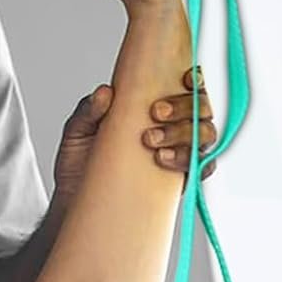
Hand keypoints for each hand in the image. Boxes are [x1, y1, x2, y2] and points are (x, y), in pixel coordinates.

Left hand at [51, 68, 219, 203]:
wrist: (77, 203)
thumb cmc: (80, 166)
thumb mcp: (76, 133)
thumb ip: (88, 111)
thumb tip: (104, 92)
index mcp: (152, 109)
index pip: (186, 87)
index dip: (194, 79)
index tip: (184, 78)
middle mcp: (171, 128)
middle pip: (201, 108)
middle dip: (184, 106)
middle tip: (156, 113)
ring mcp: (178, 152)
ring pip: (205, 135)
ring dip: (183, 132)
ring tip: (151, 140)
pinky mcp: (179, 179)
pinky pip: (203, 167)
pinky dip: (189, 160)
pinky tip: (163, 160)